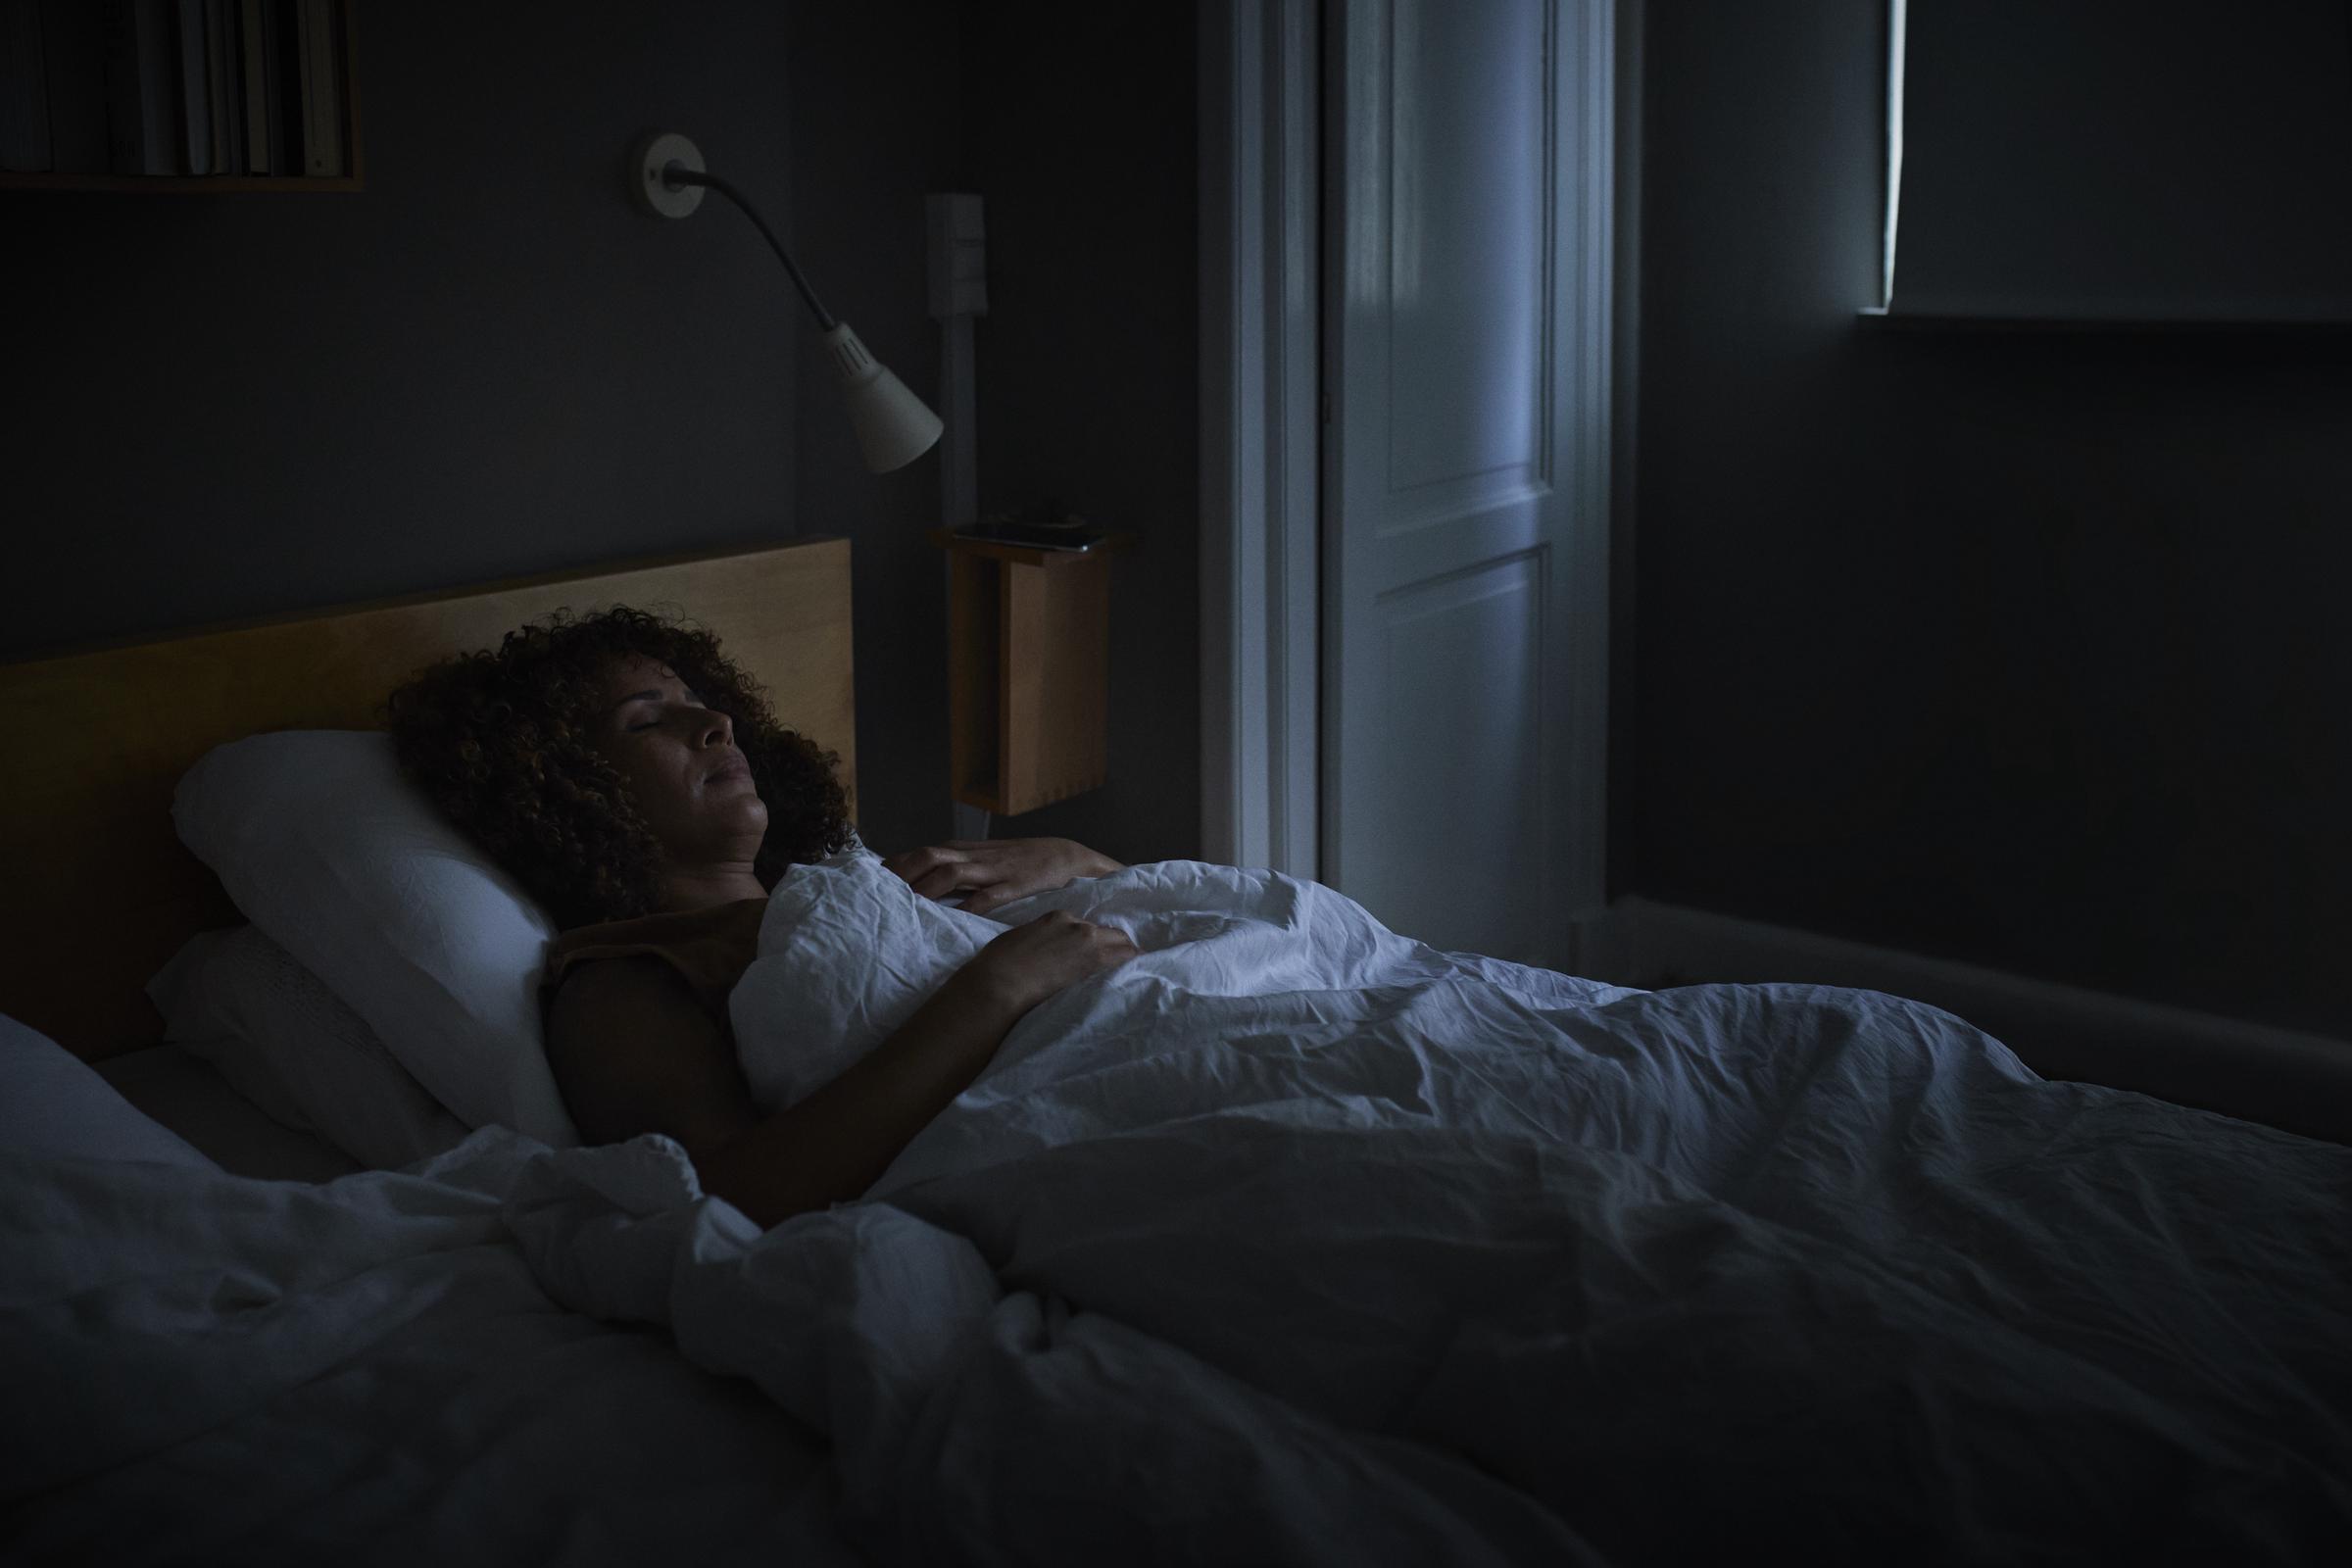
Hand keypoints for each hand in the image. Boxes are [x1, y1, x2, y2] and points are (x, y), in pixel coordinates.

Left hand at [884, 837, 1123, 916]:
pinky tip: (952, 919)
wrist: (1067, 857)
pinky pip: (987, 896)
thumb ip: (954, 869)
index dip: (893, 868)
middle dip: (900, 876)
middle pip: (926, 858)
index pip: (918, 853)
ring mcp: (994, 870)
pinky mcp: (1015, 886)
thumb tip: (917, 884)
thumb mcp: (983, 860)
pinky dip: (968, 906)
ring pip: (950, 873)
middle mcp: (973, 857)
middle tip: (877, 897)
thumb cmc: (1021, 862)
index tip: (869, 886)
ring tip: (904, 908)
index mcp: (963, 851)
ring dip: (925, 890)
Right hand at [956, 910, 1137, 1015]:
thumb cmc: (998, 964)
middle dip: (1116, 945)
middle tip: (1119, 961)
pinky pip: (1124, 960)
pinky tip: (1136, 973)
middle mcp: (1076, 924)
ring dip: (1125, 956)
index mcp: (1057, 916)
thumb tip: (1047, 950)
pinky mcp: (1094, 962)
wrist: (1000, 982)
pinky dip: (1130, 965)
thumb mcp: (1022, 938)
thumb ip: (1042, 938)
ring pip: (1122, 944)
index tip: (1092, 952)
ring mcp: (1087, 941)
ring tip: (1131, 969)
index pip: (1085, 925)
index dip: (1091, 940)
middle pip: (1110, 932)